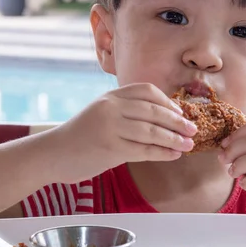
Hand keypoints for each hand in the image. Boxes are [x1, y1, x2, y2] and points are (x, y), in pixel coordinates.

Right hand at [53, 83, 196, 182]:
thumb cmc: (80, 136)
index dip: (167, 102)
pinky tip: (173, 155)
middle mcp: (111, 107)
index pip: (147, 91)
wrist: (52, 154)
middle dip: (177, 121)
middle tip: (193, 129)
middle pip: (154, 111)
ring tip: (188, 144)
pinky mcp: (110, 148)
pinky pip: (143, 150)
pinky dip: (162, 153)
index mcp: (111, 96)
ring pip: (151, 131)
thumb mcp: (101, 113)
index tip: (180, 113)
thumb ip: (126, 111)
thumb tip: (163, 118)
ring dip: (174, 139)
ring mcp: (110, 127)